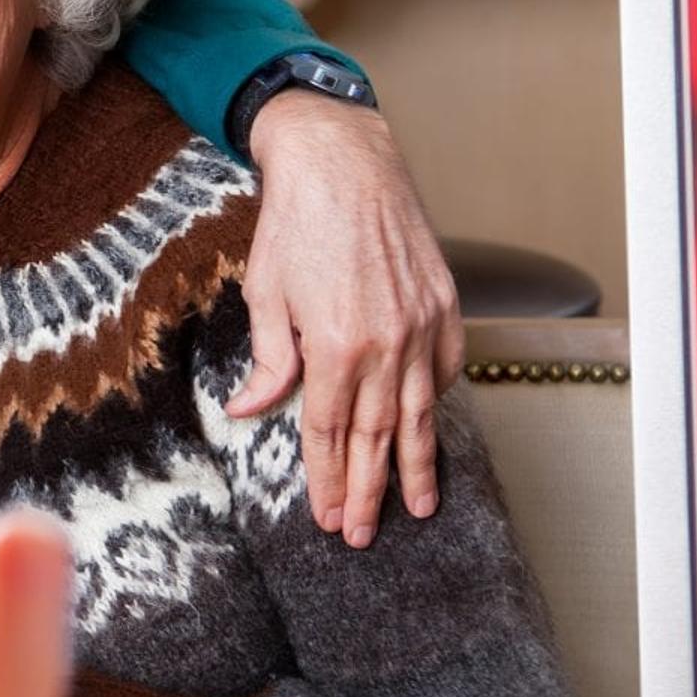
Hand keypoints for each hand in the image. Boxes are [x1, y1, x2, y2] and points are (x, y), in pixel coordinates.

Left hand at [231, 92, 461, 547]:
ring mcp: (422, 325)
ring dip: (415, 465)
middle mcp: (386, 343)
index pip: (331, 433)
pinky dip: (438, 403)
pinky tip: (428, 431)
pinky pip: (445, 369)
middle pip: (377, 437)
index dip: (328, 479)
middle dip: (369, 492)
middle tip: (362, 534)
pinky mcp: (445, 305)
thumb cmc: (296, 225)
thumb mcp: (265, 297)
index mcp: (336, 348)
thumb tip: (251, 411)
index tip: (326, 517)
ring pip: (420, 412)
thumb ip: (268, 363)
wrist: (345, 162)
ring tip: (418, 507)